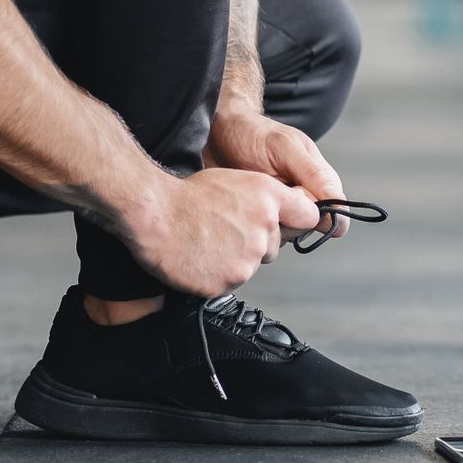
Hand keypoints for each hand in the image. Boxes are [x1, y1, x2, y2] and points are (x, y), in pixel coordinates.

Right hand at [128, 169, 321, 295]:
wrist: (153, 215)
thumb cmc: (185, 195)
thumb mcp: (233, 181)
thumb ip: (262, 198)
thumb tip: (277, 213)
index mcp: (269, 198)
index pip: (309, 215)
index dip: (298, 220)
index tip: (290, 223)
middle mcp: (265, 229)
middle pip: (275, 245)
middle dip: (256, 242)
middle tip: (224, 231)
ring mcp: (248, 259)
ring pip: (252, 264)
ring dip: (234, 258)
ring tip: (206, 242)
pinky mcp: (230, 281)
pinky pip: (230, 281)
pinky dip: (216, 274)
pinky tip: (198, 257)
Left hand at [205, 111, 350, 240]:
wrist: (214, 135)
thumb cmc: (252, 134)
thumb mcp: (285, 148)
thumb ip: (315, 175)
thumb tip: (343, 208)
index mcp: (319, 182)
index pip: (333, 218)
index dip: (313, 215)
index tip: (289, 197)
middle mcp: (303, 199)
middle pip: (307, 229)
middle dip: (284, 216)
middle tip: (262, 191)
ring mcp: (280, 211)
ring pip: (284, 236)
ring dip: (264, 222)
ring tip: (246, 196)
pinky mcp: (258, 219)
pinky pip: (262, 238)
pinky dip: (250, 226)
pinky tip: (237, 207)